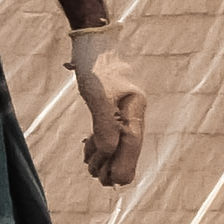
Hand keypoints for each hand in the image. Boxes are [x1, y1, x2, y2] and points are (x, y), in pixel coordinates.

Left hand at [72, 33, 146, 189]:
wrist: (91, 41)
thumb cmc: (96, 65)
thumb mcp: (97, 95)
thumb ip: (104, 124)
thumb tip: (109, 152)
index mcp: (135, 109)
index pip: (133, 144)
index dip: (123, 165)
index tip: (111, 182)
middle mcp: (133, 112)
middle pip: (127, 149)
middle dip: (111, 163)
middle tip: (93, 174)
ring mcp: (123, 111)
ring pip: (118, 144)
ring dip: (103, 157)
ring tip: (89, 165)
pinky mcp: (111, 109)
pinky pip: (109, 134)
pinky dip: (99, 145)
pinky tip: (88, 151)